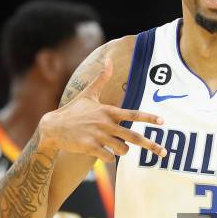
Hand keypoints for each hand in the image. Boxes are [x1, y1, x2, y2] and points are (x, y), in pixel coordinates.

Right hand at [39, 58, 166, 161]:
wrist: (52, 127)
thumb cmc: (73, 111)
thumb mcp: (88, 94)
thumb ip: (101, 79)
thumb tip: (108, 59)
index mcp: (108, 111)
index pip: (133, 114)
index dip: (149, 118)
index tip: (163, 121)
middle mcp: (105, 123)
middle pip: (133, 136)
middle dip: (151, 145)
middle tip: (164, 152)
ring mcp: (98, 136)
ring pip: (122, 149)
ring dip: (122, 151)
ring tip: (115, 147)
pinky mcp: (89, 147)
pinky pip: (108, 157)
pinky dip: (109, 157)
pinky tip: (102, 153)